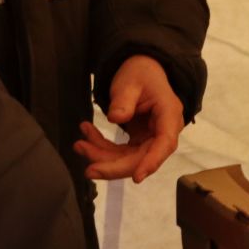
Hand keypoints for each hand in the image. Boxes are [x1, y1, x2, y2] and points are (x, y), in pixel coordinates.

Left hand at [74, 55, 184, 183]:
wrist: (141, 71)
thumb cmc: (140, 73)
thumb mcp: (130, 82)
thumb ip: (124, 99)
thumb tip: (116, 119)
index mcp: (169, 115)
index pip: (164, 144)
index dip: (152, 162)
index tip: (137, 178)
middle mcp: (163, 131)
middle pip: (142, 158)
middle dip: (114, 166)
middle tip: (88, 169)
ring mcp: (150, 138)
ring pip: (128, 159)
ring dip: (102, 156)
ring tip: (79, 145)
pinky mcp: (138, 141)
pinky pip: (120, 153)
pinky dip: (101, 148)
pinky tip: (87, 136)